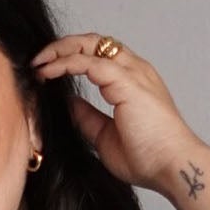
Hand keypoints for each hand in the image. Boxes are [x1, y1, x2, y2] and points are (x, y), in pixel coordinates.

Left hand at [30, 34, 201, 192]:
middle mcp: (135, 70)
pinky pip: (88, 62)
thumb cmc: (148, 158)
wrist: (171, 167)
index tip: (46, 72)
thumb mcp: (106, 136)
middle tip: (37, 60)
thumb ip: (89, 117)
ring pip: (90, 45)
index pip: (99, 55)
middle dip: (62, 46)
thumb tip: (69, 103)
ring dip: (59, 51)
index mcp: (133, 81)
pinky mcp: (126, 81)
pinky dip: (65, 64)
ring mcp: (132, 72)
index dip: (71, 58)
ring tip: (37, 63)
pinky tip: (48, 73)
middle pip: (94, 42)